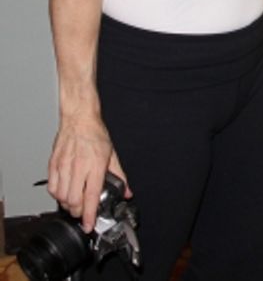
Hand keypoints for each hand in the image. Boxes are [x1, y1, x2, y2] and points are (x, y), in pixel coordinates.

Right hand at [47, 117, 128, 231]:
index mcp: (95, 166)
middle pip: (74, 201)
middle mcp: (78, 168)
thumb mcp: (112, 155)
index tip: (89, 225)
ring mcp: (64, 167)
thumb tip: (127, 192)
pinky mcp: (53, 165)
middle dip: (78, 212)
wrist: (79, 120)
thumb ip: (120, 176)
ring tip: (75, 203)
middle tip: (83, 212)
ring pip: (61, 197)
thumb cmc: (96, 135)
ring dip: (68, 205)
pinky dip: (57, 195)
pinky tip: (64, 193)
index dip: (89, 215)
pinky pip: (52, 187)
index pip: (91, 197)